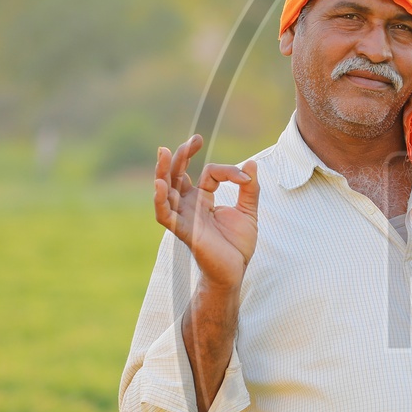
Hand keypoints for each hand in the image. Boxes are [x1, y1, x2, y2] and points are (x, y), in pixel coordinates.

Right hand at [154, 134, 259, 291]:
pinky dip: (160, 201)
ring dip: (163, 171)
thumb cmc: (237, 245)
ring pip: (166, 190)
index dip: (228, 172)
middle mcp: (189, 204)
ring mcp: (184, 217)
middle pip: (177, 174)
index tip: (245, 179)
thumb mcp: (248, 212)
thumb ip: (250, 189)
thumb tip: (251, 163)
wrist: (235, 271)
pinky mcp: (184, 231)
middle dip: (182, 156)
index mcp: (203, 198)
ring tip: (163, 152)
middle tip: (193, 140)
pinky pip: (165, 215)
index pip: (209, 173)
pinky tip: (160, 185)